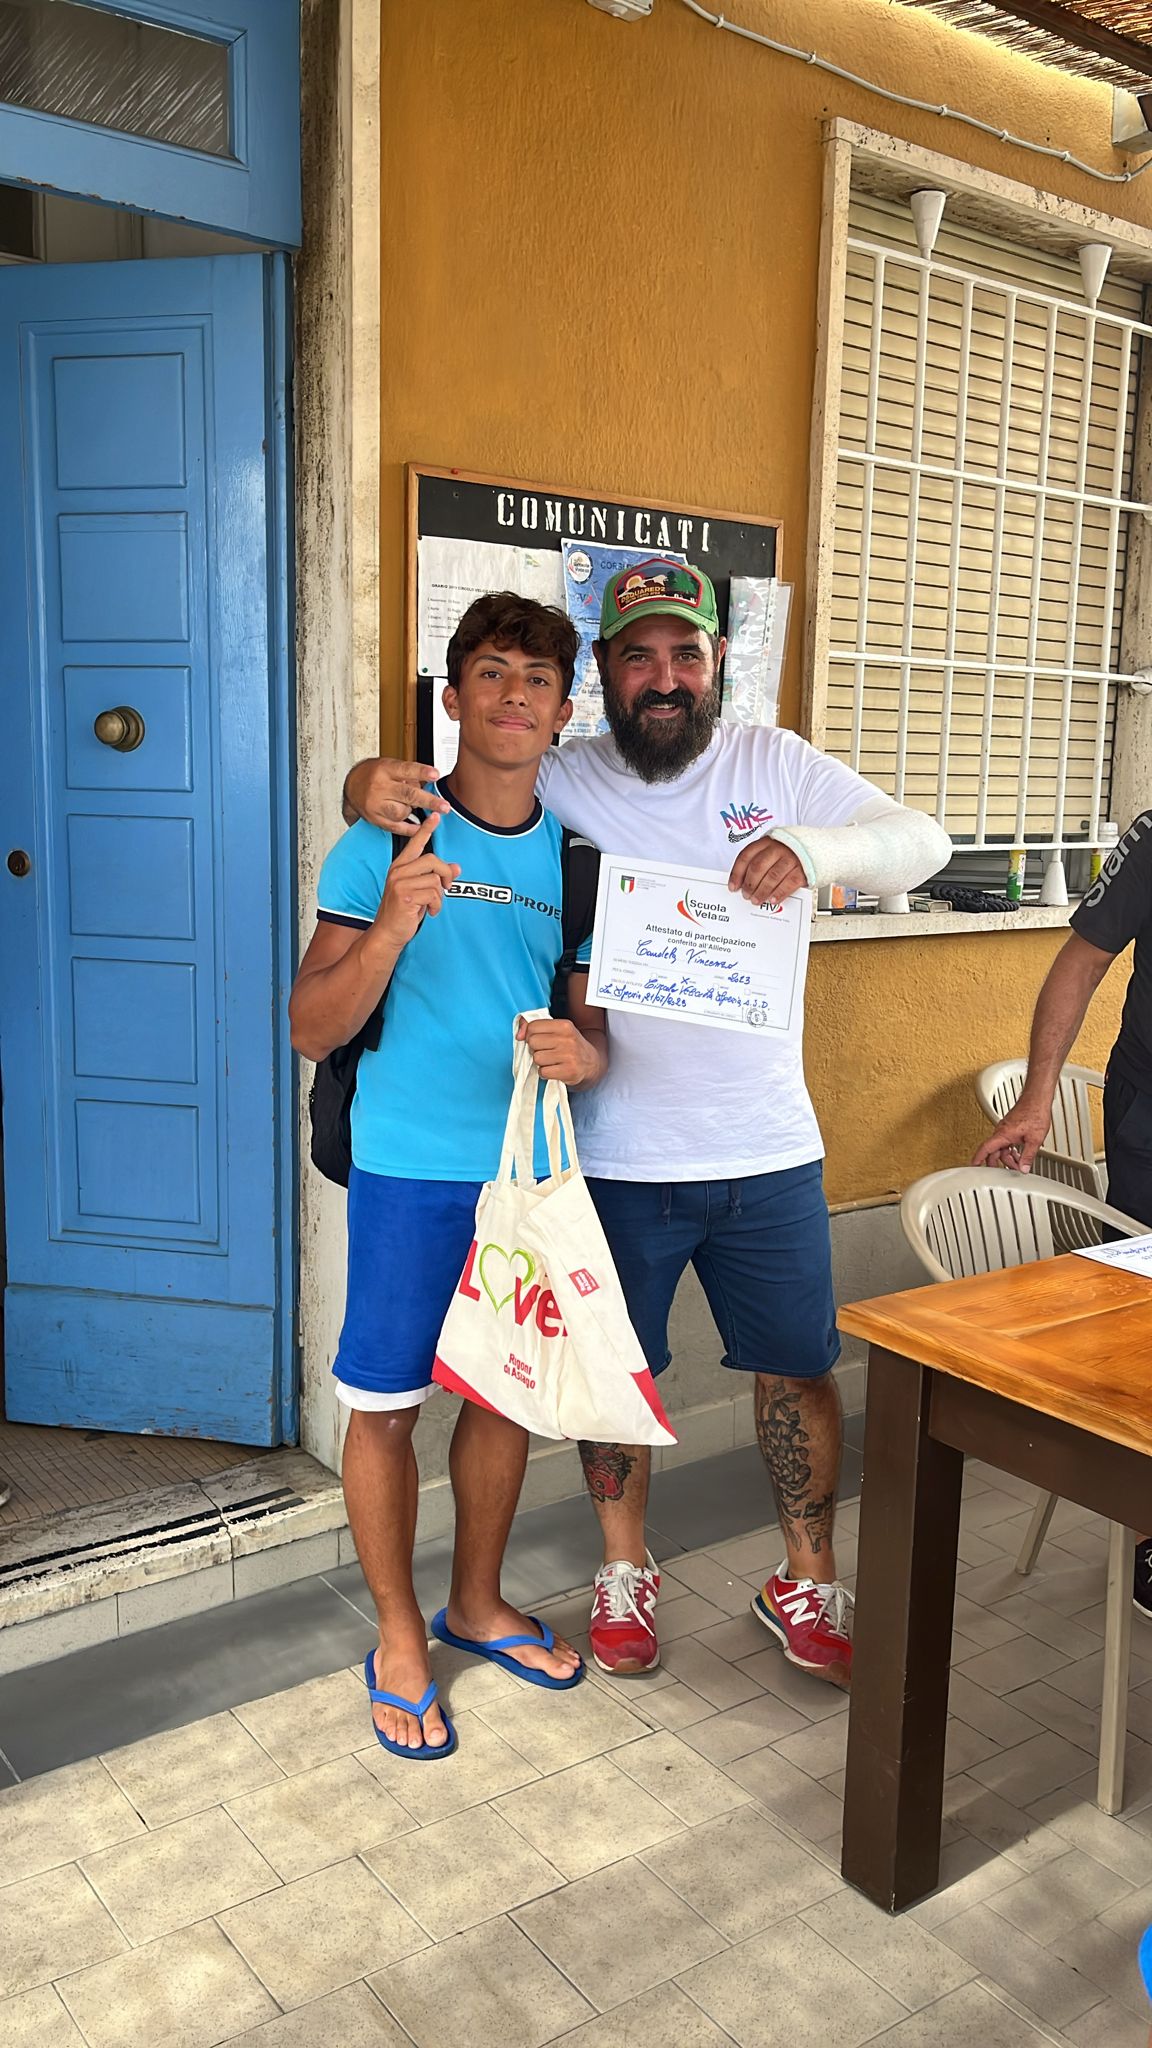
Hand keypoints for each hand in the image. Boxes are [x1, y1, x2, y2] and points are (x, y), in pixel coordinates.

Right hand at [344, 756, 451, 834]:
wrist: (352, 786)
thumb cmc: (375, 774)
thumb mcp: (390, 766)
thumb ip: (408, 775)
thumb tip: (428, 785)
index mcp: (385, 770)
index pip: (406, 770)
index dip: (421, 773)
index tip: (435, 774)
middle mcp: (379, 787)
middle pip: (407, 795)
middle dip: (428, 801)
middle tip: (444, 806)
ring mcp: (376, 805)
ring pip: (402, 812)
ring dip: (412, 810)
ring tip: (410, 805)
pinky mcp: (375, 819)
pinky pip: (396, 827)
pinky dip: (410, 829)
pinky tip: (420, 827)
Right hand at [369, 813, 458, 951]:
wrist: (388, 933)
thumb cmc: (403, 912)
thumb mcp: (420, 891)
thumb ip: (435, 877)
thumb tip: (457, 867)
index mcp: (400, 867)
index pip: (415, 844)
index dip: (426, 829)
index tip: (436, 816)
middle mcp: (398, 872)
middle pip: (433, 860)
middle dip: (445, 874)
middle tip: (447, 887)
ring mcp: (400, 883)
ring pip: (435, 880)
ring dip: (440, 896)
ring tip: (432, 905)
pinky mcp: (405, 896)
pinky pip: (433, 894)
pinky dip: (437, 906)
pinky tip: (430, 912)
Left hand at [517, 1016, 601, 1086]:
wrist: (591, 1063)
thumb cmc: (568, 1045)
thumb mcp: (556, 1030)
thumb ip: (534, 1027)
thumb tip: (518, 1035)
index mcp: (564, 1025)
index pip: (533, 1027)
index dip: (531, 1035)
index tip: (540, 1040)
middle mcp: (568, 1039)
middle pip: (533, 1042)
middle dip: (535, 1049)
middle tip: (547, 1051)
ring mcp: (569, 1056)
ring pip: (537, 1058)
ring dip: (540, 1062)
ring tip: (551, 1061)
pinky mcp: (569, 1072)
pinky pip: (543, 1072)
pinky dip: (545, 1073)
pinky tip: (554, 1069)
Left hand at [727, 835, 807, 904]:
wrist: (821, 848)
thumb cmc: (793, 852)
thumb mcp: (774, 851)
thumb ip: (761, 862)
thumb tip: (744, 881)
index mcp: (767, 841)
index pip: (746, 856)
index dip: (737, 873)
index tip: (733, 886)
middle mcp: (778, 847)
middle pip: (757, 867)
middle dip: (749, 884)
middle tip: (746, 895)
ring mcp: (791, 857)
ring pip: (772, 876)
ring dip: (761, 891)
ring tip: (756, 900)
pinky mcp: (803, 868)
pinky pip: (788, 883)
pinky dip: (779, 893)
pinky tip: (773, 899)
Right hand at [972, 1097, 1051, 1171]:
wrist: (1038, 1099)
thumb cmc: (1035, 1112)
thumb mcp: (1035, 1139)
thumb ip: (1028, 1156)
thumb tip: (1024, 1167)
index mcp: (1004, 1134)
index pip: (986, 1148)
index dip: (978, 1158)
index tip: (974, 1165)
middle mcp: (1002, 1130)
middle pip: (994, 1150)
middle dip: (1000, 1162)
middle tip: (1008, 1171)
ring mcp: (1006, 1128)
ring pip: (1001, 1146)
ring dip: (1008, 1156)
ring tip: (1019, 1162)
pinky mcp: (1011, 1126)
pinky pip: (1005, 1141)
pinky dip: (1010, 1149)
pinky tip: (1018, 1152)